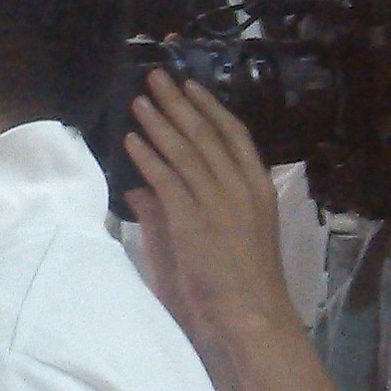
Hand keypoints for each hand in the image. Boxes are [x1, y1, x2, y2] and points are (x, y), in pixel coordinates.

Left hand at [121, 72, 293, 349]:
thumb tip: (142, 187)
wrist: (250, 314)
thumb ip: (177, 208)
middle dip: (178, 103)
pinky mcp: (195, 219)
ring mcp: (219, 201)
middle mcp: (242, 187)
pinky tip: (132, 140)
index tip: (191, 86)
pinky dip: (148, 156)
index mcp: (258, 187)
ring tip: (138, 100)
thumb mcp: (212, 236)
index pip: (234, 135)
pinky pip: (167, 178)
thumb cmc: (236, 283)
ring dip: (159, 122)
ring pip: (185, 150)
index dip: (209, 108)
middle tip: (156, 77)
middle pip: (206, 133)